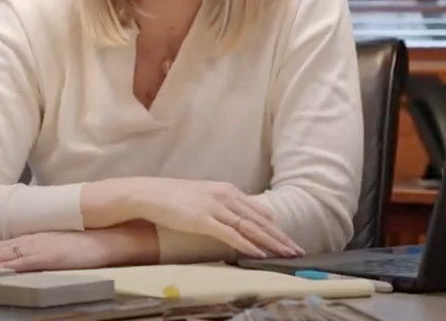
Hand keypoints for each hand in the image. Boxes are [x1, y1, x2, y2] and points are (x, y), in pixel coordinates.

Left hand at [0, 231, 113, 271]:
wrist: (103, 238)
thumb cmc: (79, 245)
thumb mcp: (48, 246)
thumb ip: (29, 253)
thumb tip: (11, 264)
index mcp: (24, 240)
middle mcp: (24, 242)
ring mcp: (34, 249)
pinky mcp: (45, 257)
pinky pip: (19, 264)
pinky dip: (2, 268)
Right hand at [123, 178, 302, 258]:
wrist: (148, 193)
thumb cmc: (172, 196)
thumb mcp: (203, 195)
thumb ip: (222, 204)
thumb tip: (238, 219)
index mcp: (226, 189)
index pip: (259, 211)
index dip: (276, 227)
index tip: (289, 239)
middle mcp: (225, 196)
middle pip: (259, 220)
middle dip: (280, 237)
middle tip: (297, 250)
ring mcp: (214, 207)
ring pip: (250, 228)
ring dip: (270, 243)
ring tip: (286, 254)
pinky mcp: (203, 220)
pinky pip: (230, 235)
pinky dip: (247, 245)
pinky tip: (259, 253)